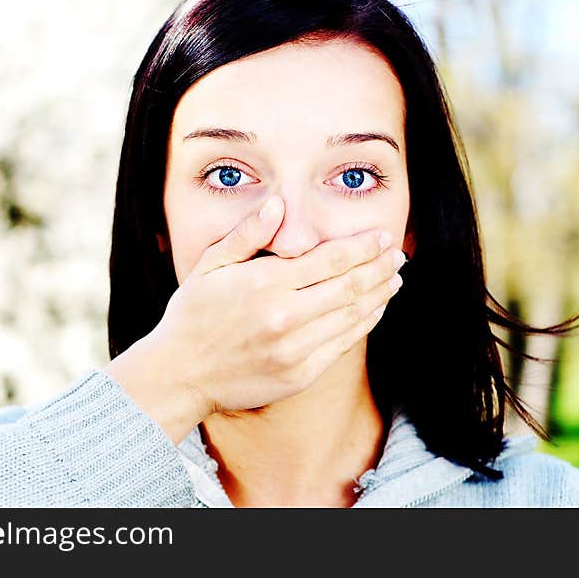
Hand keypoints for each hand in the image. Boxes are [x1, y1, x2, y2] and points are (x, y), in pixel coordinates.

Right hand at [105, 195, 405, 442]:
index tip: (382, 237)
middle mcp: (285, 316)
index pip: (331, 260)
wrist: (179, 374)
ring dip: (379, 295)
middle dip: (380, 268)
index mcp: (265, 284)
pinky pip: (343, 345)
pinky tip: (373, 310)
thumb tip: (279, 204)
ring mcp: (295, 349)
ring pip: (353, 317)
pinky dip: (364, 324)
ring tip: (395, 279)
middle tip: (398, 255)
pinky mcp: (300, 374)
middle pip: (350, 287)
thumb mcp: (211, 265)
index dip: (363, 247)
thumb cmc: (193, 315)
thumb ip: (248, 234)